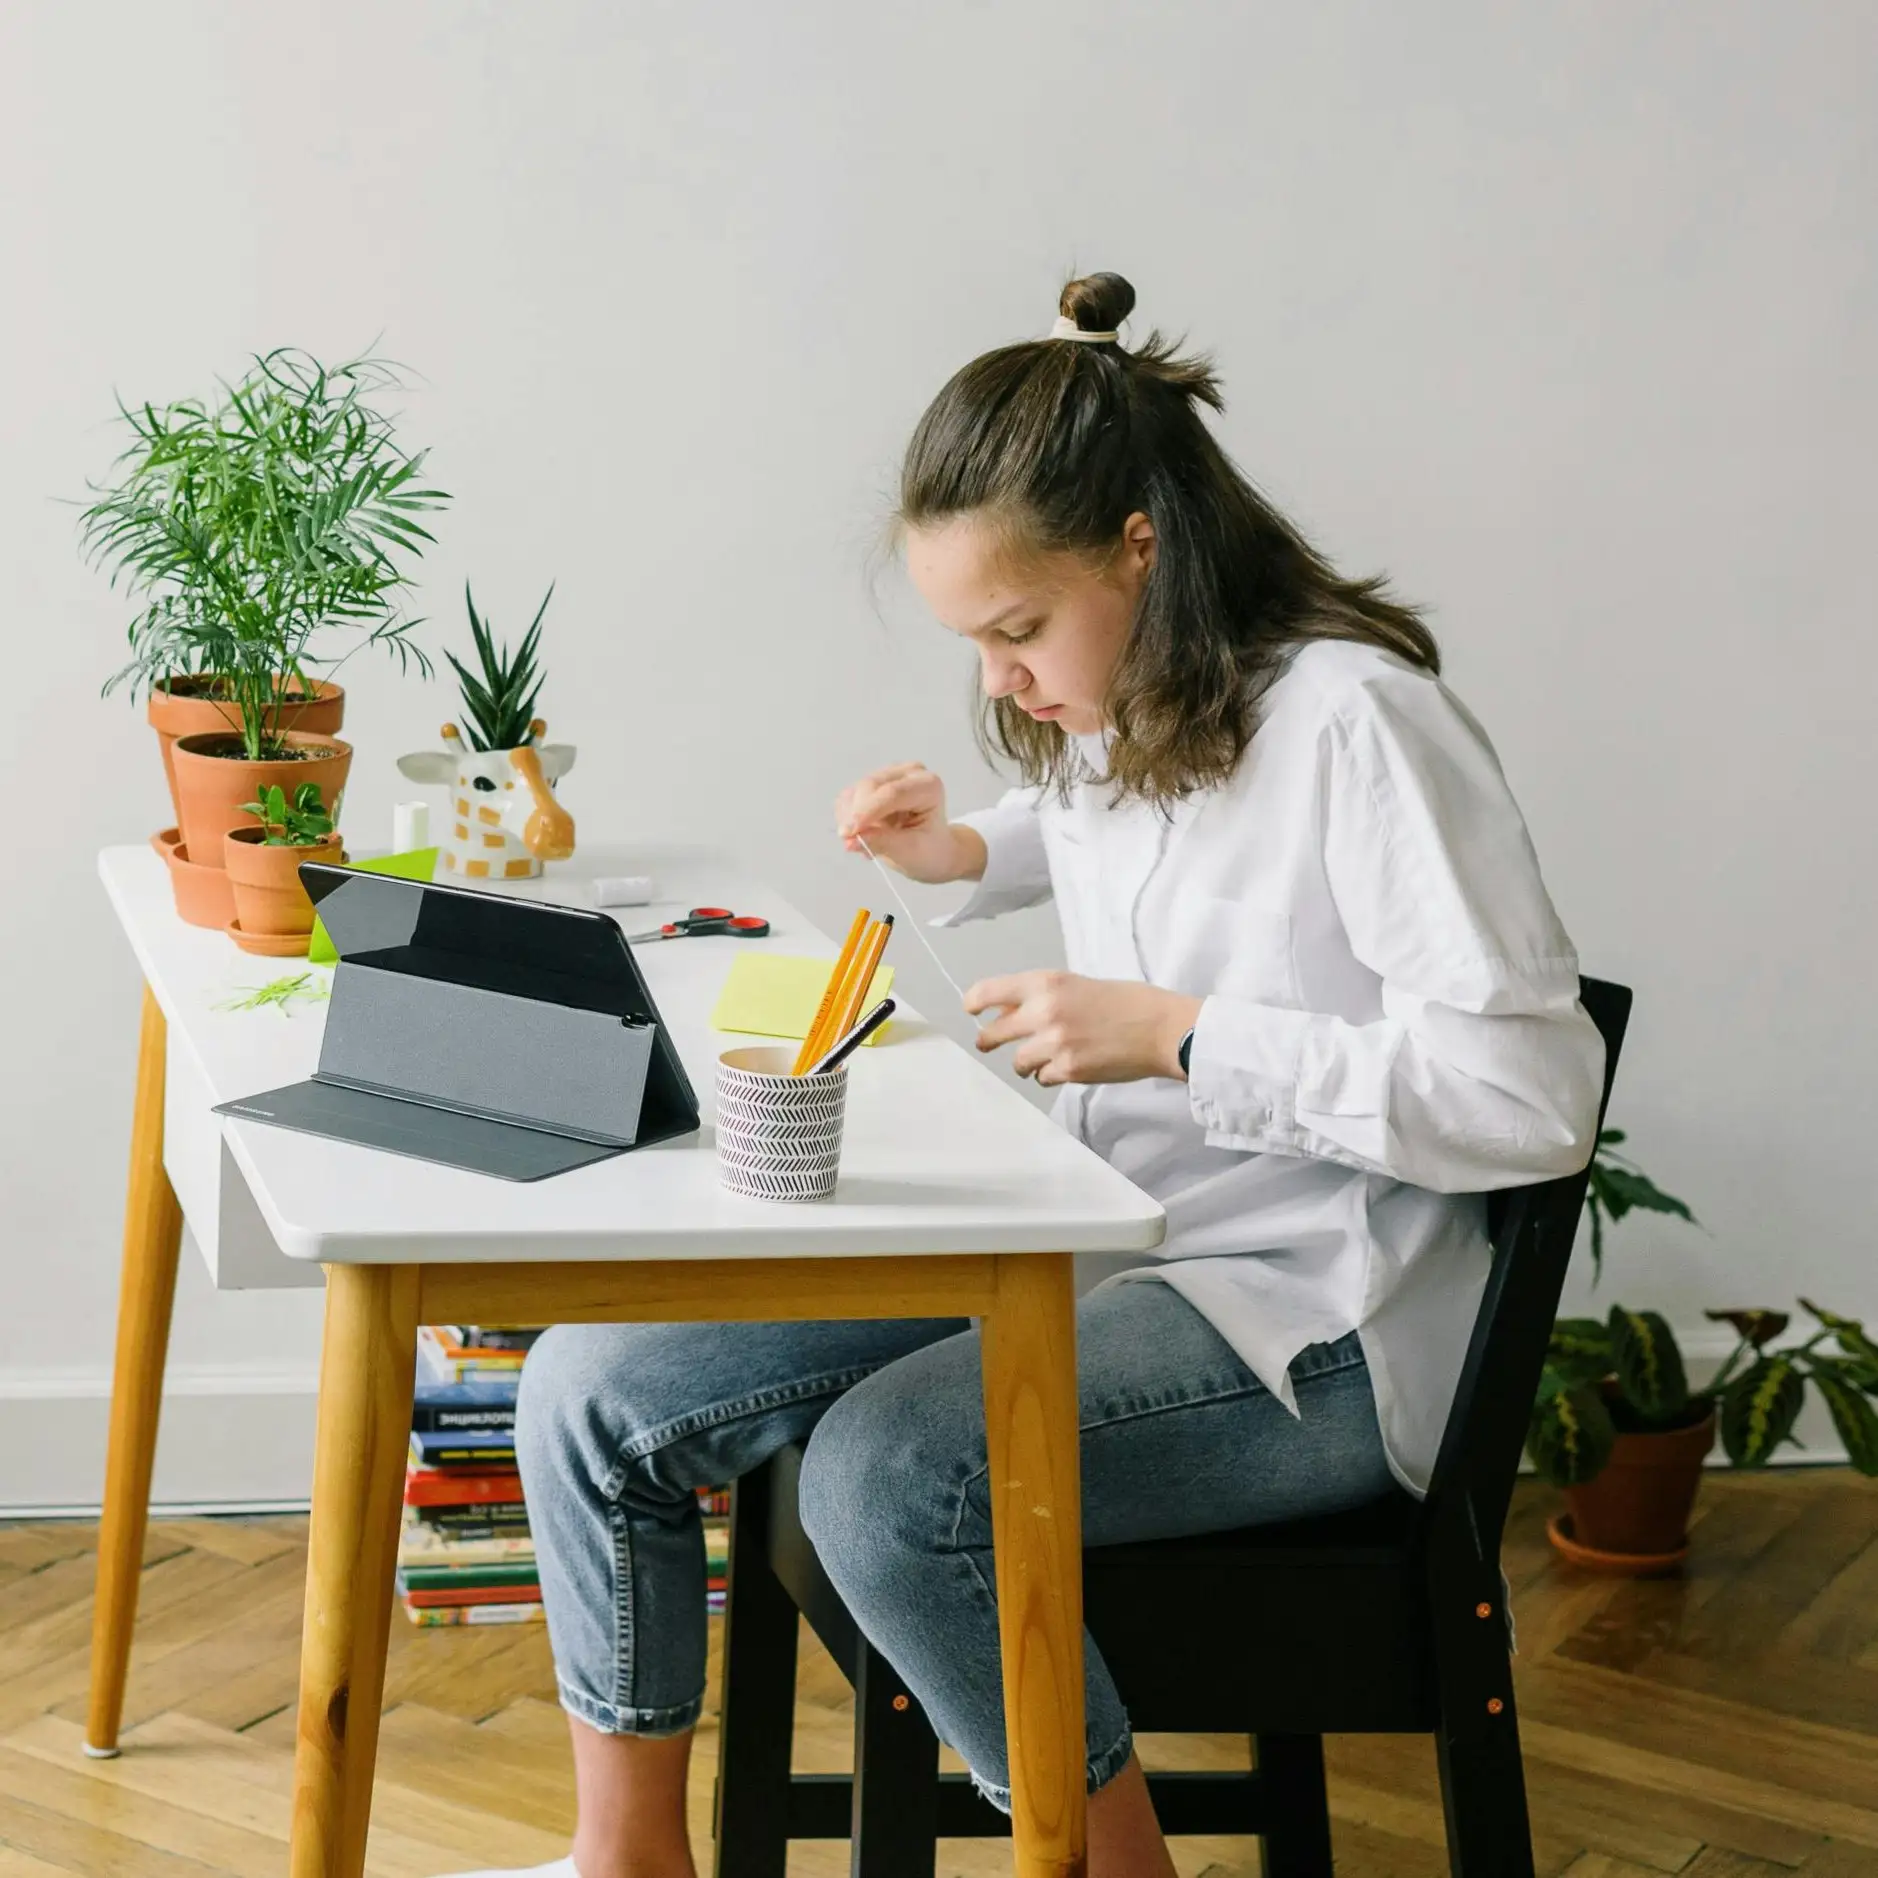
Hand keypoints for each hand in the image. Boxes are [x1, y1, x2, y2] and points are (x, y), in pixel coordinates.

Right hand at [836, 763, 983, 884]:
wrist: (931, 848)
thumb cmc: (928, 850)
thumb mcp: (909, 851)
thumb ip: (881, 842)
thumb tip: (850, 840)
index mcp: (928, 786)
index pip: (892, 793)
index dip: (866, 812)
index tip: (848, 833)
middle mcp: (909, 773)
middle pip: (869, 786)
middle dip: (855, 815)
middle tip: (850, 843)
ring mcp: (888, 774)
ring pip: (855, 791)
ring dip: (850, 819)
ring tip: (865, 843)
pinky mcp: (872, 783)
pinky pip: (848, 798)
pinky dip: (847, 818)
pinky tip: (863, 834)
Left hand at [965, 971, 1203, 1085]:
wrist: (1160, 1028)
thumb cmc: (1126, 1002)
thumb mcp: (1077, 984)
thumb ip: (1041, 996)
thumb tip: (1007, 1010)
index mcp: (1046, 983)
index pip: (989, 992)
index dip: (974, 1003)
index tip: (971, 1011)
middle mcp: (1044, 1011)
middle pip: (994, 1033)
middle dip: (989, 1041)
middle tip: (987, 1043)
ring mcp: (1055, 1043)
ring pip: (1018, 1062)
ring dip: (1027, 1061)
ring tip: (1044, 1056)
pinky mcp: (1068, 1069)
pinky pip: (1042, 1077)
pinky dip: (1050, 1074)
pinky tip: (1068, 1065)